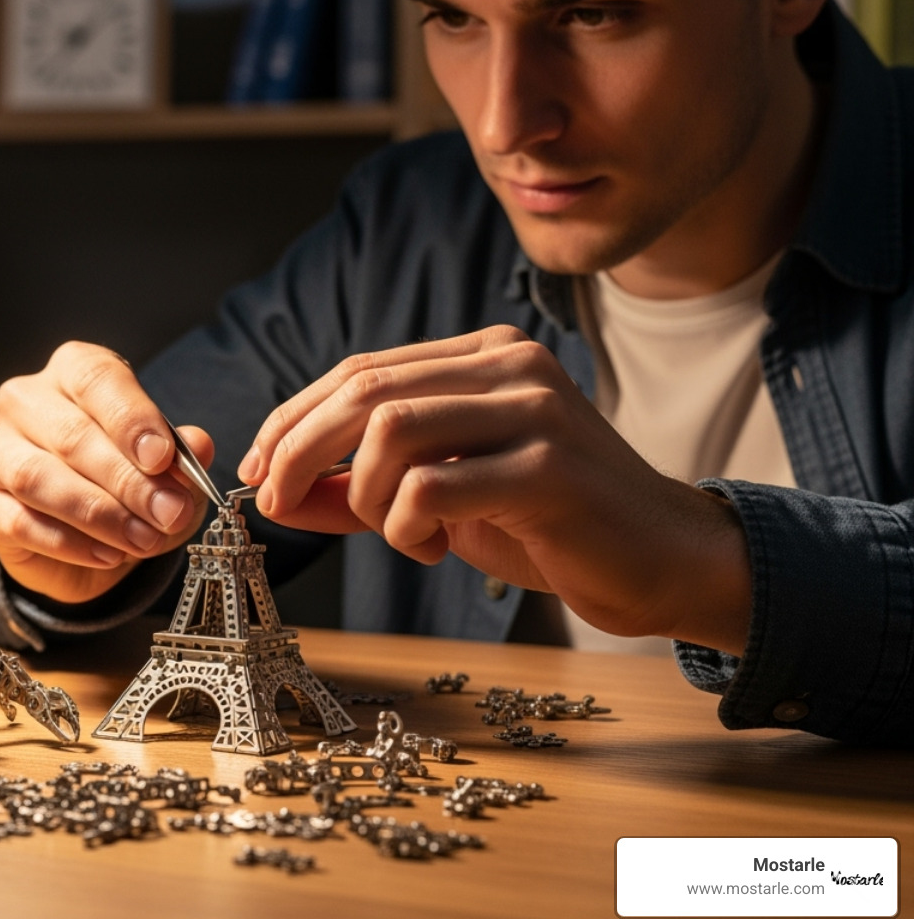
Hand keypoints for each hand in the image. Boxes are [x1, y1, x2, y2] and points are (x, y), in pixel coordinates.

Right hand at [0, 341, 211, 602]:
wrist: (88, 538)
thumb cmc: (127, 480)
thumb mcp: (166, 466)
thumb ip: (182, 454)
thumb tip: (199, 445)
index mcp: (73, 372)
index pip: (96, 379)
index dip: (131, 418)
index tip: (162, 458)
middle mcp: (27, 403)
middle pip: (71, 434)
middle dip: (127, 480)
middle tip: (169, 512)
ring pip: (38, 478)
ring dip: (99, 514)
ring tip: (144, 539)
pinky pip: (23, 523)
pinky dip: (73, 544)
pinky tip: (110, 555)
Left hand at [235, 326, 750, 653]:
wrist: (661, 561)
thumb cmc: (549, 525)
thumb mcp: (440, 499)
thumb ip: (362, 488)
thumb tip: (277, 492)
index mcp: (483, 356)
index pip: (359, 370)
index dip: (293, 419)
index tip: (258, 470)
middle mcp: (509, 365)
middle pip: (362, 391)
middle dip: (298, 451)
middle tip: (278, 504)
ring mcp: (534, 410)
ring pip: (389, 432)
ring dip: (365, 497)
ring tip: (398, 532)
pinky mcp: (549, 467)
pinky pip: (431, 488)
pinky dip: (407, 527)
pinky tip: (437, 547)